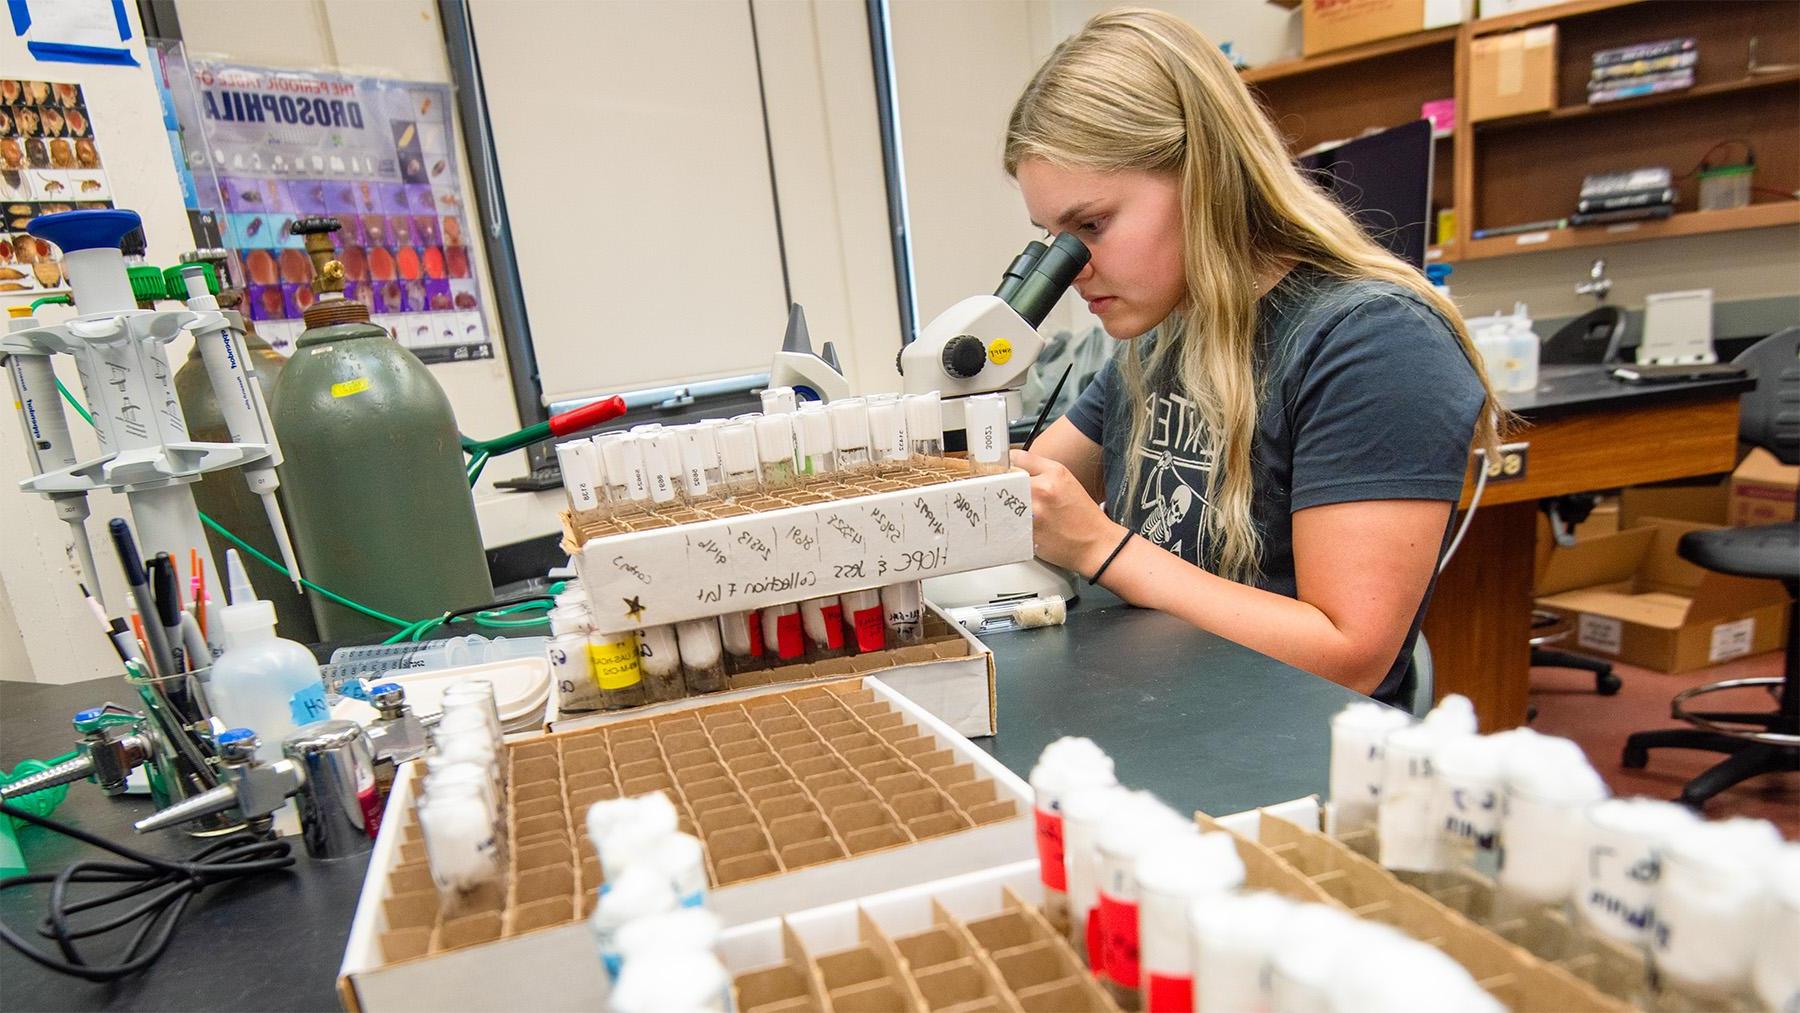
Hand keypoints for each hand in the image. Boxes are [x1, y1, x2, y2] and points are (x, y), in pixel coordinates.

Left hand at [1011, 448, 1124, 575]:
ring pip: (1002, 502)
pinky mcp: (1026, 533)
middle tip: (1009, 492)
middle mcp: (1042, 490)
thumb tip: (1012, 463)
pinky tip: (1023, 525)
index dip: (1008, 464)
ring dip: (1003, 505)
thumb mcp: (1066, 481)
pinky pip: (1007, 522)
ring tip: (1018, 511)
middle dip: (1003, 485)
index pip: (1016, 457)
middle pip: (1005, 479)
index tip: (1005, 470)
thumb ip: (1039, 469)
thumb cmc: (1082, 514)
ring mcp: (1033, 513)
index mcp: (1054, 473)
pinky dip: (1010, 523)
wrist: (1096, 544)